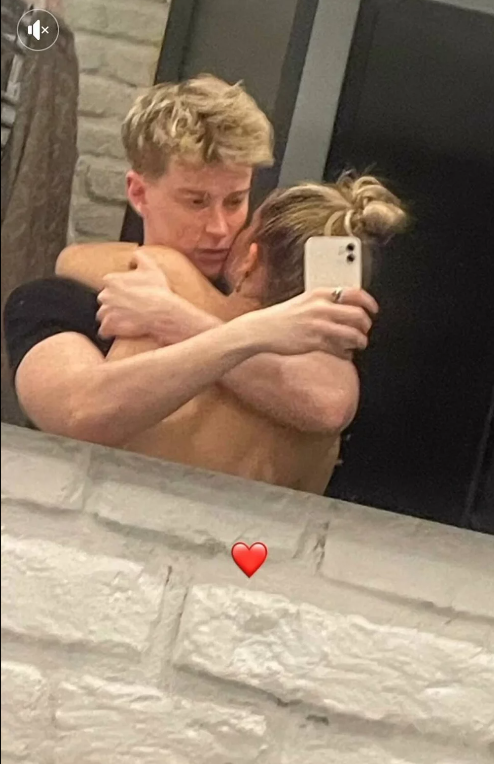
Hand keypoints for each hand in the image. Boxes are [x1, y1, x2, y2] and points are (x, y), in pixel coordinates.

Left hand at [97, 250, 214, 341]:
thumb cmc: (158, 290)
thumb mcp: (152, 267)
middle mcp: (104, 295)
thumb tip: (133, 256)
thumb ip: (139, 256)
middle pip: (106, 300)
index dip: (120, 290)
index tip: (130, 295)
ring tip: (127, 320)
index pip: (109, 285)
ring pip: (104, 315)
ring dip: (113, 318)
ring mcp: (106, 312)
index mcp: (111, 280)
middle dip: (115, 304)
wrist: (163, 313)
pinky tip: (122, 330)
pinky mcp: (109, 327)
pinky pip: (104, 330)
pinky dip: (111, 331)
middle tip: (130, 308)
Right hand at [241, 287, 378, 357]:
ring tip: (358, 344)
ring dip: (360, 341)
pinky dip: (347, 353)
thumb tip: (348, 307)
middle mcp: (321, 307)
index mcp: (320, 293)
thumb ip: (325, 302)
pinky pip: (340, 349)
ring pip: (353, 334)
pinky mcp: (315, 342)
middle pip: (359, 315)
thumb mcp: (304, 301)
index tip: (374, 310)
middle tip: (364, 330)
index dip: (370, 303)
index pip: (355, 293)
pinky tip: (344, 353)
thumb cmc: (282, 317)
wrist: (261, 330)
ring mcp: (318, 326)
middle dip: (366, 325)